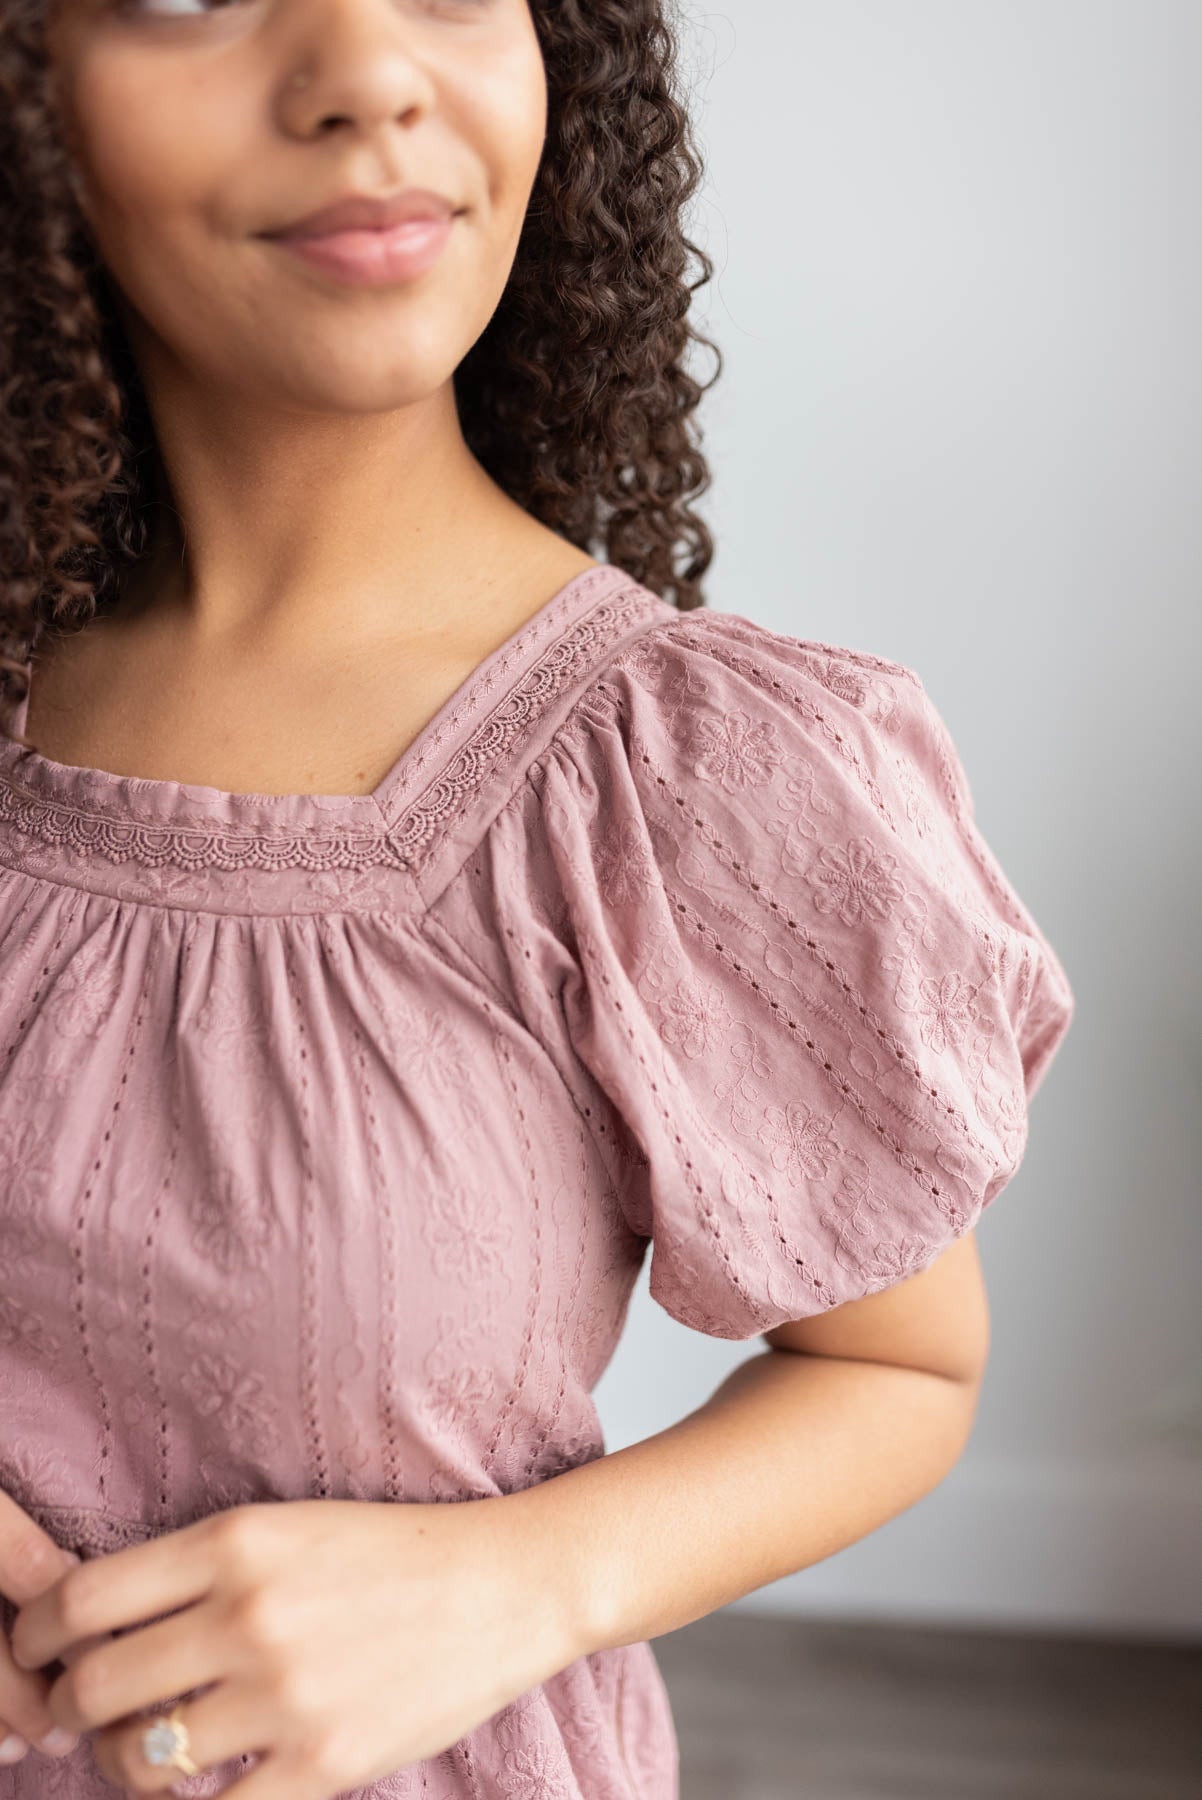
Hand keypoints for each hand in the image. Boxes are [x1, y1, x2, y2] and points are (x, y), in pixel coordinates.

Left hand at [9, 1494, 581, 1797]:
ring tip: (142, 1756)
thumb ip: (199, 1567)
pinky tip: (203, 1790)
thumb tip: (100, 1630)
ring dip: (122, 1768)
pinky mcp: (324, 1763)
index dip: (36, 1636)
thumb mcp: (288, 1526)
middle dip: (69, 1712)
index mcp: (235, 1540)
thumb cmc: (394, 1550)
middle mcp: (249, 1614)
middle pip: (95, 1686)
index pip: (84, 1600)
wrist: (508, 1583)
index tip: (35, 1655)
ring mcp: (285, 1694)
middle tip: (83, 1718)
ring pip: (139, 1761)